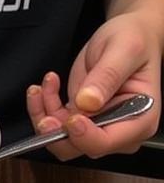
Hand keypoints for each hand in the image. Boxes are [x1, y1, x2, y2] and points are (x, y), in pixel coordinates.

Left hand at [26, 13, 161, 159]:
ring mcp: (95, 128)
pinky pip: (52, 127)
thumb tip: (88, 102)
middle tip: (45, 109)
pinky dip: (42, 109)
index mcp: (140, 119)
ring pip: (60, 140)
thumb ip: (108, 76)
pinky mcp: (78, 122)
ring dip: (44, 116)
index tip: (72, 119)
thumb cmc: (134, 39)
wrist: (125, 35)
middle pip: (78, 147)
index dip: (84, 136)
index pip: (106, 142)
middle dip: (57, 131)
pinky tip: (44, 88)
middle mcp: (118, 130)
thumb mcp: (125, 49)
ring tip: (42, 87)